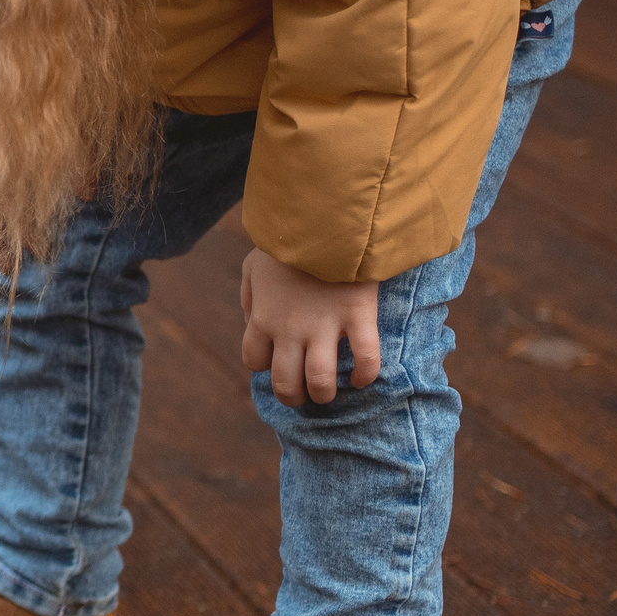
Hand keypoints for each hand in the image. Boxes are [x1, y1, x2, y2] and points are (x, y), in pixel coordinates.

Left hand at [239, 247, 380, 407]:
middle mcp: (289, 329)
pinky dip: (365, 376)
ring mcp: (325, 326)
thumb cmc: (287, 240)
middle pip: (285, 382)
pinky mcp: (358, 316)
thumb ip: (250, 297)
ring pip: (320, 381)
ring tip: (328, 393)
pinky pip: (366, 359)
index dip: (264, 366)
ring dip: (323, 394)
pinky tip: (361, 378)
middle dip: (292, 397)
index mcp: (262, 317)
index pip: (254, 361)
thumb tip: (253, 324)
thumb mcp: (253, 265)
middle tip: (302, 396)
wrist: (322, 218)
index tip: (275, 360)